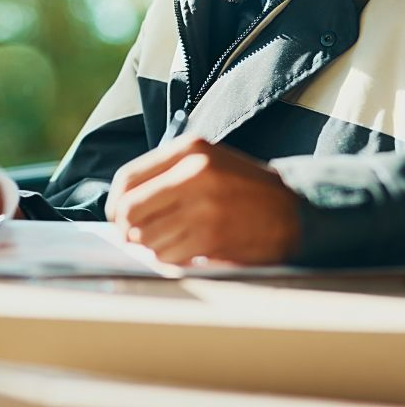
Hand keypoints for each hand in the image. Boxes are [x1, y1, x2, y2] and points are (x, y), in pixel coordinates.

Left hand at [104, 135, 300, 264]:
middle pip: (130, 210)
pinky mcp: (212, 237)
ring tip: (168, 241)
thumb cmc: (240, 186)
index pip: (127, 178)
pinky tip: (185, 250)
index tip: (117, 215)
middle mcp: (193, 174)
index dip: (115, 203)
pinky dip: (169, 258)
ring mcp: (203, 206)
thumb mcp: (204, 160)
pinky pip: (168, 256)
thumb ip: (164, 174)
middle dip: (127, 228)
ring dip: (150, 246)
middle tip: (135, 235)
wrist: (294, 210)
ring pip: (146, 237)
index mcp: (188, 150)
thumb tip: (120, 205)